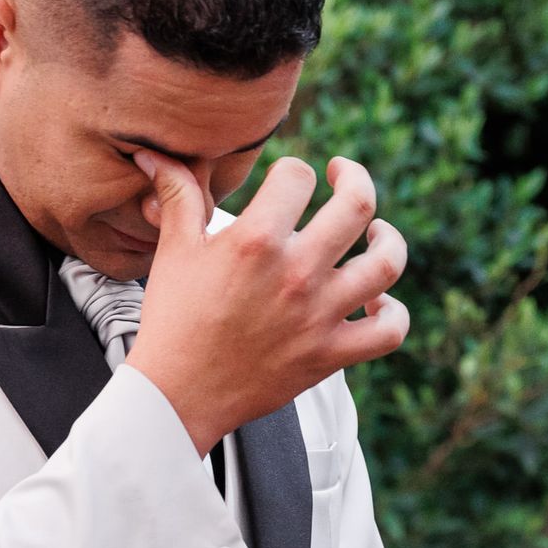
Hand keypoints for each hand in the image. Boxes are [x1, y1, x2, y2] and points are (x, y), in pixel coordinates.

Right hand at [123, 152, 408, 454]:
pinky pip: (389, 330)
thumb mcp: (173, 251)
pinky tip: (378, 300)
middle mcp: (296, 273)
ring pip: (386, 263)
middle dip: (354, 178)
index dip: (293, 171)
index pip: (298, 177)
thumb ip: (178, 197)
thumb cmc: (172, 320)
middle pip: (357, 205)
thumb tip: (154, 154)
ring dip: (388, 239)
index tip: (285, 180)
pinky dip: (393, 312)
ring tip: (376, 232)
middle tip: (343, 176)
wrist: (176, 393)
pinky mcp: (330, 353)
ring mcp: (319, 315)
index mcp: (256, 241)